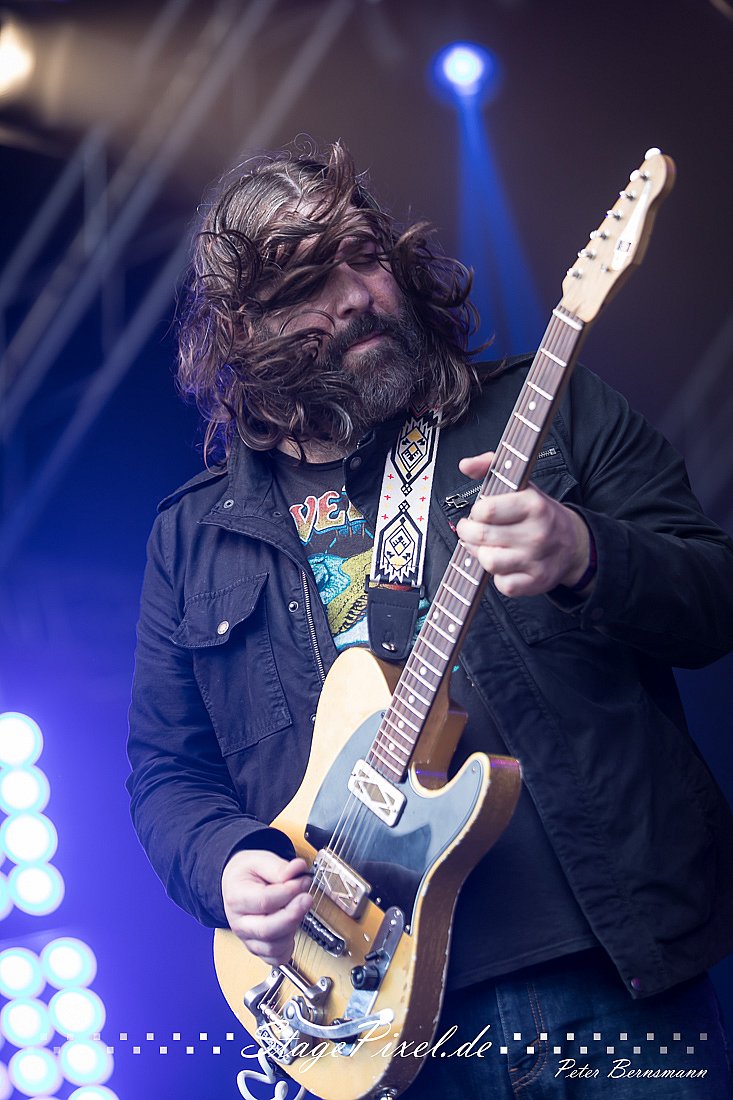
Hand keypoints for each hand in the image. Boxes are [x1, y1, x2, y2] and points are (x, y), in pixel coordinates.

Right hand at [222, 849, 311, 965]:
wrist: (236, 885)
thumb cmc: (248, 874)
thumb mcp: (260, 861)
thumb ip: (279, 867)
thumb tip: (298, 869)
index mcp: (236, 898)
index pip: (264, 901)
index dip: (289, 892)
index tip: (303, 880)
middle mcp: (239, 923)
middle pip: (267, 929)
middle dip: (293, 914)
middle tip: (307, 897)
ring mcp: (248, 939)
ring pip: (273, 947)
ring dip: (293, 928)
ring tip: (298, 908)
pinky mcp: (258, 949)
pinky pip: (276, 958)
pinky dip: (289, 946)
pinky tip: (293, 927)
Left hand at [455, 451, 593, 597]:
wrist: (574, 543)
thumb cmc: (540, 513)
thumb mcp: (521, 484)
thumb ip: (491, 467)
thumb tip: (466, 464)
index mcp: (534, 505)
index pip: (487, 510)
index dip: (476, 512)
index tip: (480, 513)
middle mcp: (537, 533)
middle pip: (481, 536)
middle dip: (469, 533)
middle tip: (474, 530)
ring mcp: (537, 560)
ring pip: (488, 562)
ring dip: (481, 555)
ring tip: (487, 547)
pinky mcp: (535, 582)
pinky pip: (502, 584)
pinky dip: (498, 576)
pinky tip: (504, 564)